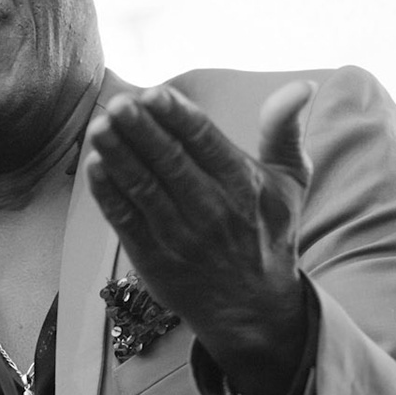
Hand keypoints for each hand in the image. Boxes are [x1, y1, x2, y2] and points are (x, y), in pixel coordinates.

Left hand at [81, 81, 314, 394]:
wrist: (252, 309)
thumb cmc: (268, 232)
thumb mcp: (290, 181)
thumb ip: (284, 130)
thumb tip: (301, 85)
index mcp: (243, 185)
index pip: (205, 142)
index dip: (177, 116)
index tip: (153, 93)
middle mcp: (212, 210)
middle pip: (170, 162)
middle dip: (142, 131)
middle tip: (119, 104)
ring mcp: (180, 236)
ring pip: (144, 189)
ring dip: (118, 157)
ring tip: (99, 128)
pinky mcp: (154, 258)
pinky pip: (126, 220)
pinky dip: (108, 194)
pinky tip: (94, 166)